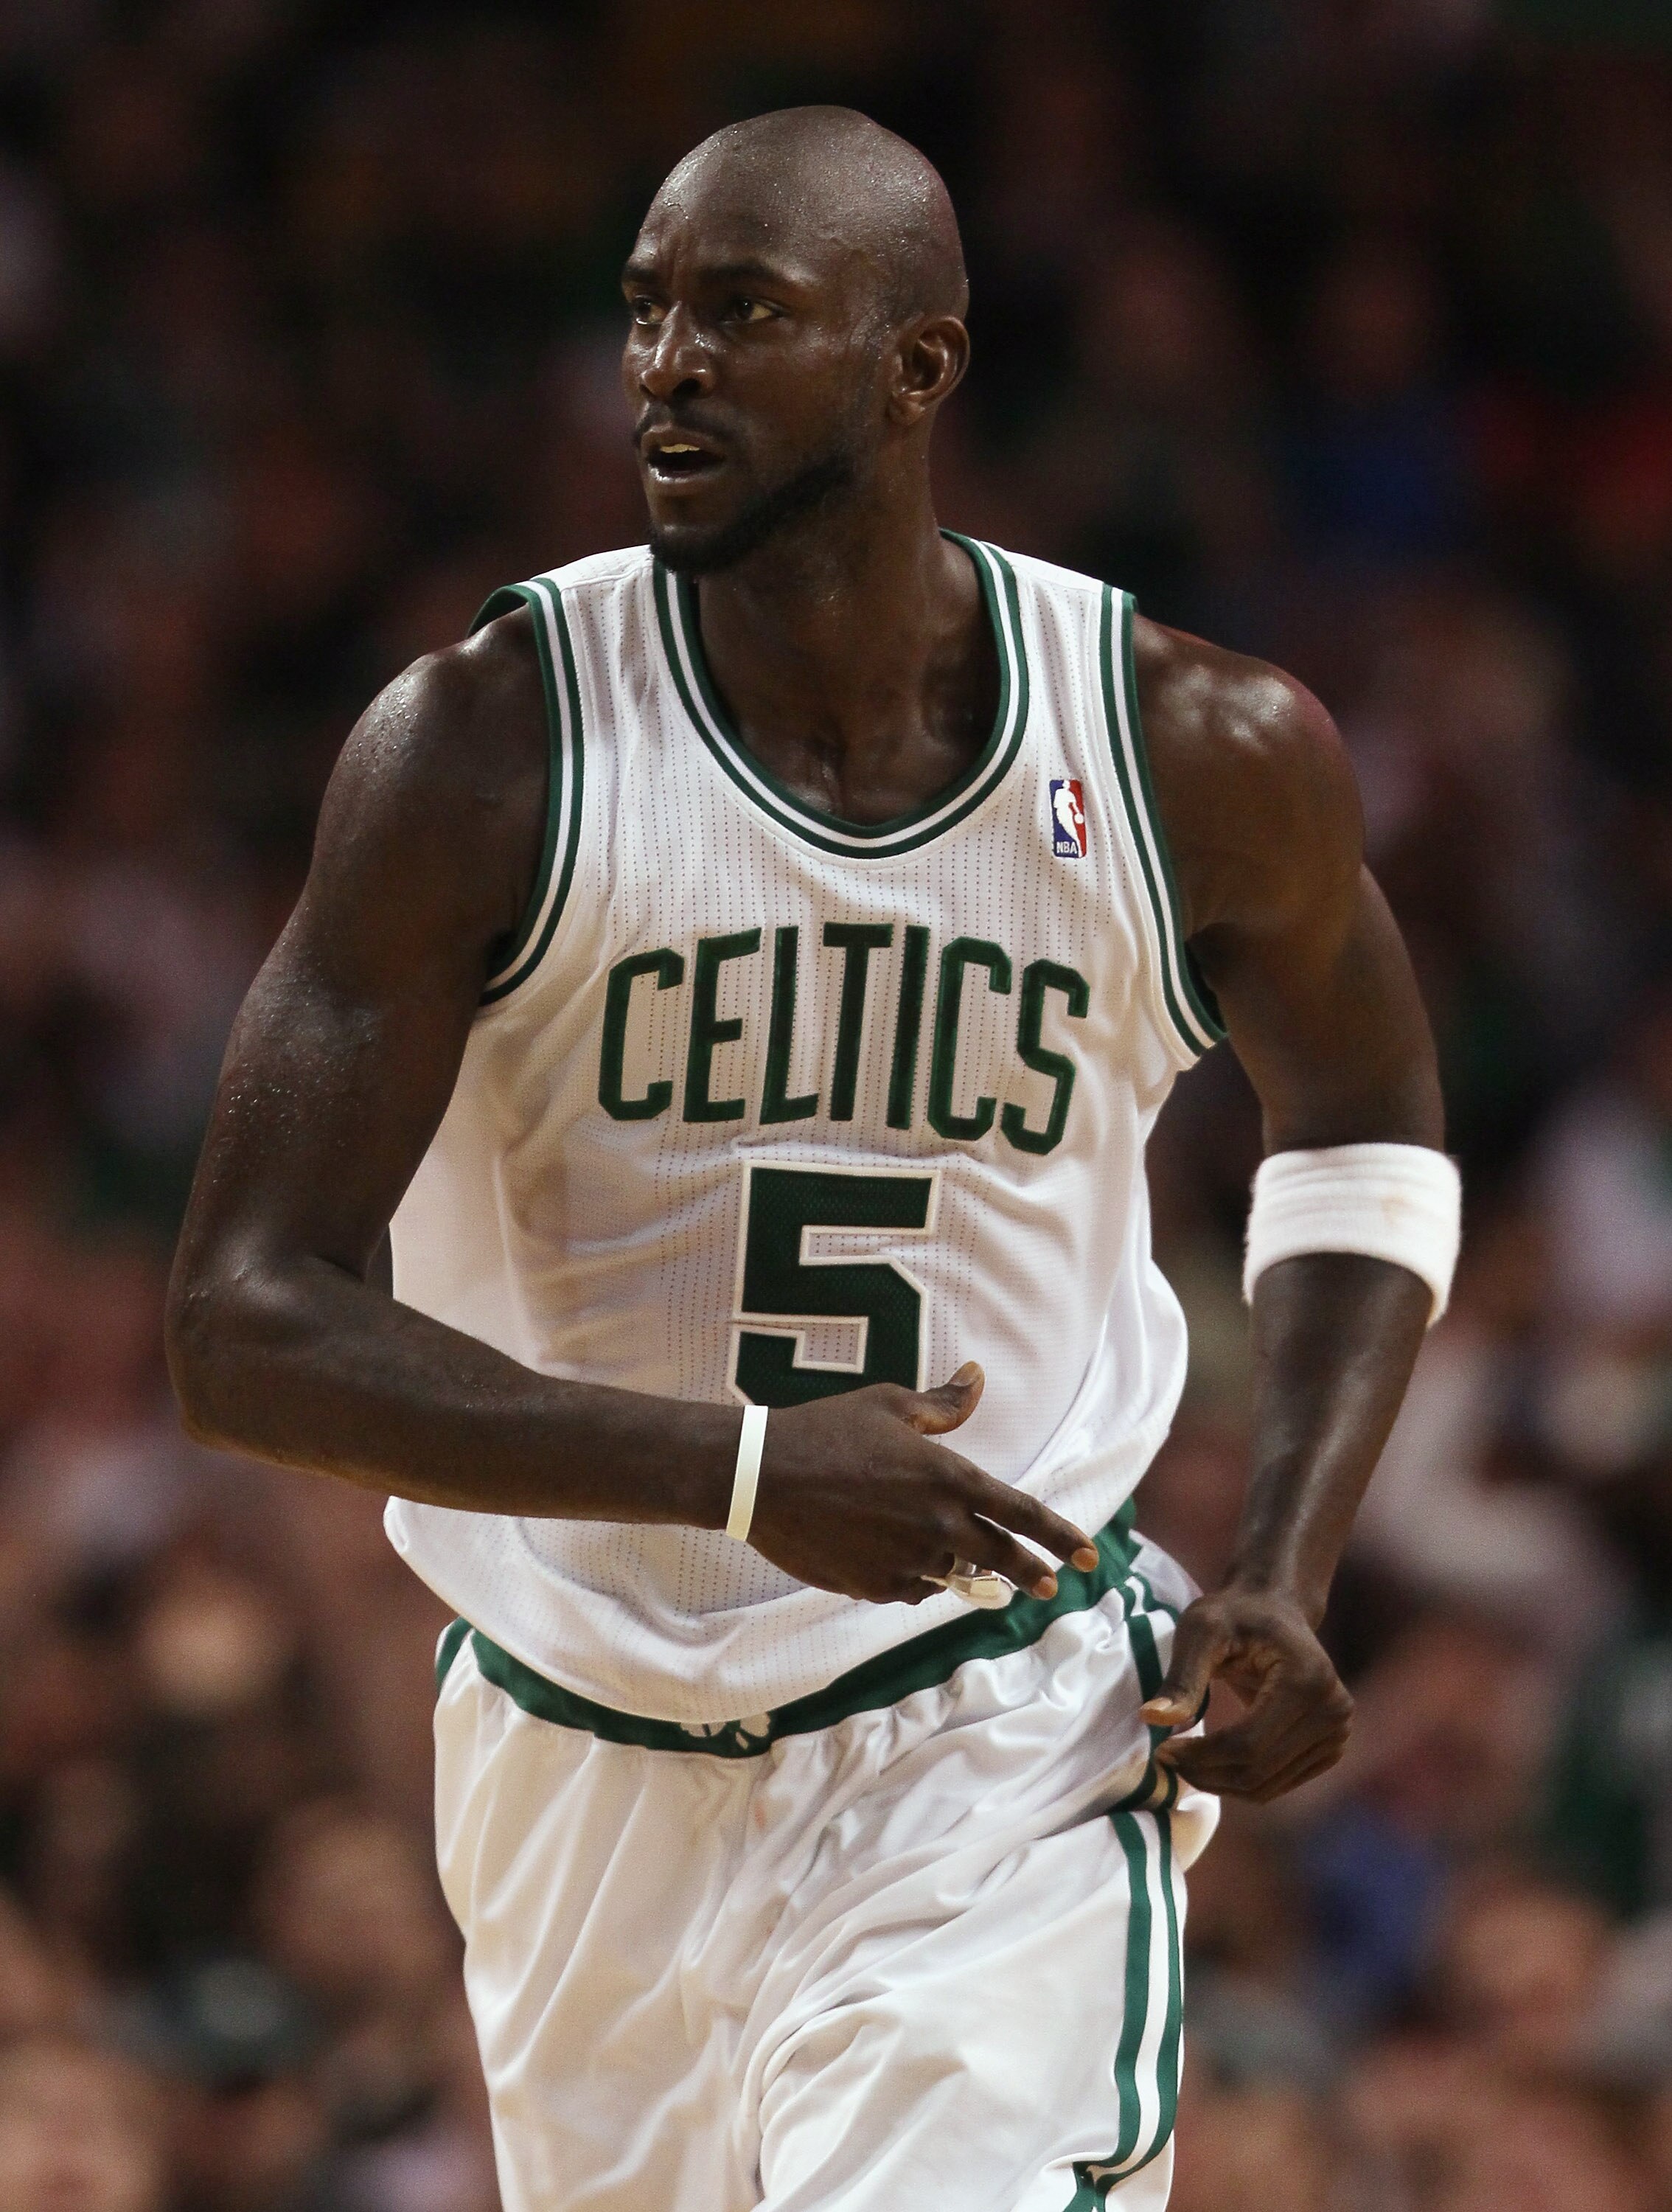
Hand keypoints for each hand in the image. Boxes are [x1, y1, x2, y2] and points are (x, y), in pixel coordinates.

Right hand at [747, 1362, 1099, 1605]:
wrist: (760, 1477)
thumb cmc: (825, 1429)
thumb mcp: (888, 1404)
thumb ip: (943, 1403)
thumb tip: (978, 1377)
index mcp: (949, 1477)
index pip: (1023, 1513)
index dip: (1062, 1536)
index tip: (1091, 1556)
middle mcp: (938, 1525)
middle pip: (1002, 1558)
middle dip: (1030, 1571)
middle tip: (1048, 1584)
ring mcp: (908, 1560)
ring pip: (952, 1574)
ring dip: (956, 1566)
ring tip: (945, 1553)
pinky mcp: (875, 1586)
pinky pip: (913, 1588)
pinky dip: (915, 1577)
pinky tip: (898, 1559)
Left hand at [1138, 1586, 1352, 1801]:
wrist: (1274, 1608)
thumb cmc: (1234, 1614)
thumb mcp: (1201, 1630)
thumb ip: (1181, 1676)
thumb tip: (1152, 1718)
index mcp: (1307, 1680)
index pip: (1248, 1744)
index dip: (1200, 1756)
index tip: (1161, 1750)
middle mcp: (1334, 1711)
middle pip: (1258, 1770)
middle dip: (1205, 1773)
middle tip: (1167, 1759)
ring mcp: (1338, 1733)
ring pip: (1268, 1786)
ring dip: (1219, 1783)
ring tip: (1185, 1759)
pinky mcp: (1331, 1748)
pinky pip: (1278, 1785)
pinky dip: (1240, 1783)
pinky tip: (1212, 1761)